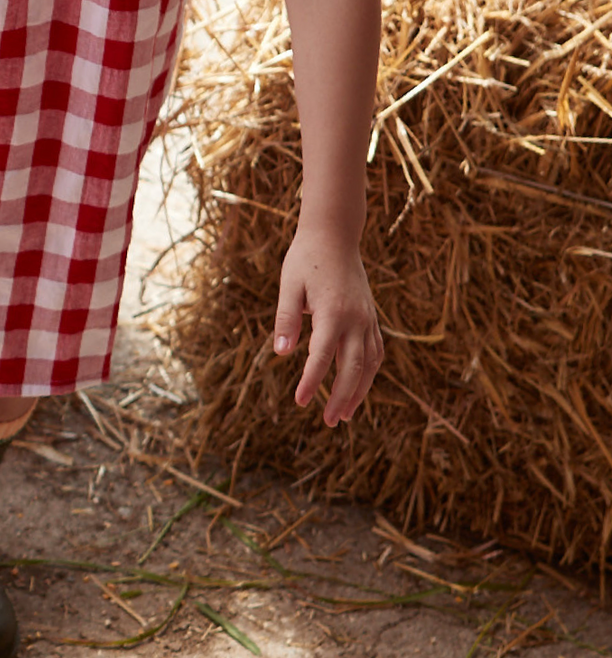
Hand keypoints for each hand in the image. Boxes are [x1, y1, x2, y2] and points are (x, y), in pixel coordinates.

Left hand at [273, 220, 382, 425]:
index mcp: (333, 312)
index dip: (311, 382)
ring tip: (346, 414)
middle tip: (329, 422)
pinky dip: (370, 372)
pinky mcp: (371, 316)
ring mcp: (368, 318)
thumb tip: (281, 352)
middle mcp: (356, 319)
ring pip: (369, 364)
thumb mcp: (289, 285)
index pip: (321, 357)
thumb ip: (286, 318)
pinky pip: (376, 351)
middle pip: (352, 368)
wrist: (334, 235)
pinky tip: (360, 386)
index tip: (300, 402)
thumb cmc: (305, 258)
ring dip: (359, 391)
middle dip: (340, 397)